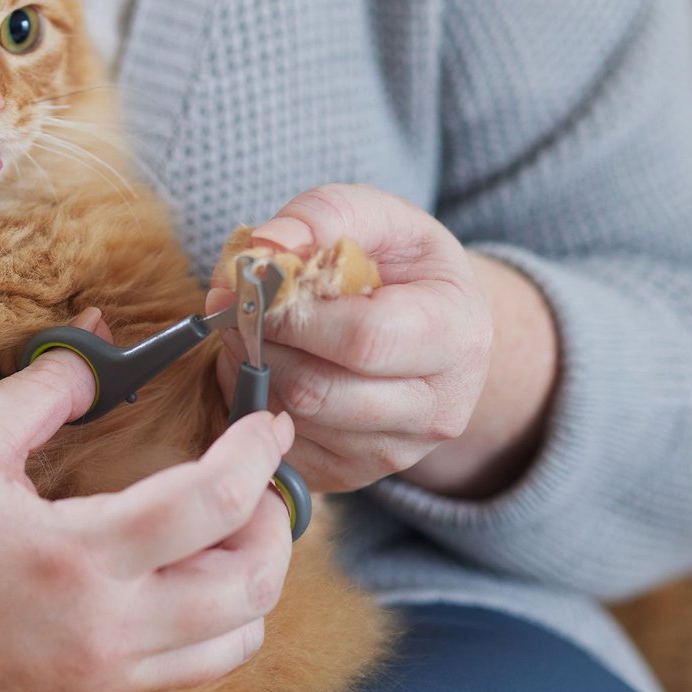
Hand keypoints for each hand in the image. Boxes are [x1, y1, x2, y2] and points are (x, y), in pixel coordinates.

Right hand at [0, 317, 294, 691]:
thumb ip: (46, 388)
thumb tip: (103, 336)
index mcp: (76, 556)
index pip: (211, 503)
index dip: (258, 453)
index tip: (271, 422)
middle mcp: (106, 628)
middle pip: (250, 585)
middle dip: (275, 520)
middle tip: (261, 475)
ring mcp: (107, 674)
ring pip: (238, 637)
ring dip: (256, 577)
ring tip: (234, 525)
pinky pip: (198, 668)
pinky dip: (223, 621)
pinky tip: (193, 577)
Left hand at [208, 185, 496, 492]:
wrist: (432, 326)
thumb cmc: (400, 264)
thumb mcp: (378, 218)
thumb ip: (323, 216)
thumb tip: (264, 247)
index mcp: (457, 337)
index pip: (362, 340)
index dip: (293, 313)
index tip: (253, 280)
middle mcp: (436, 409)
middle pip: (318, 391)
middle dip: (260, 342)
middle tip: (235, 304)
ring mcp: (394, 452)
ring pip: (292, 420)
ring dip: (250, 370)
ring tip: (249, 329)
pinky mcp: (351, 475)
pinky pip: (279, 445)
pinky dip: (253, 403)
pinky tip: (263, 364)